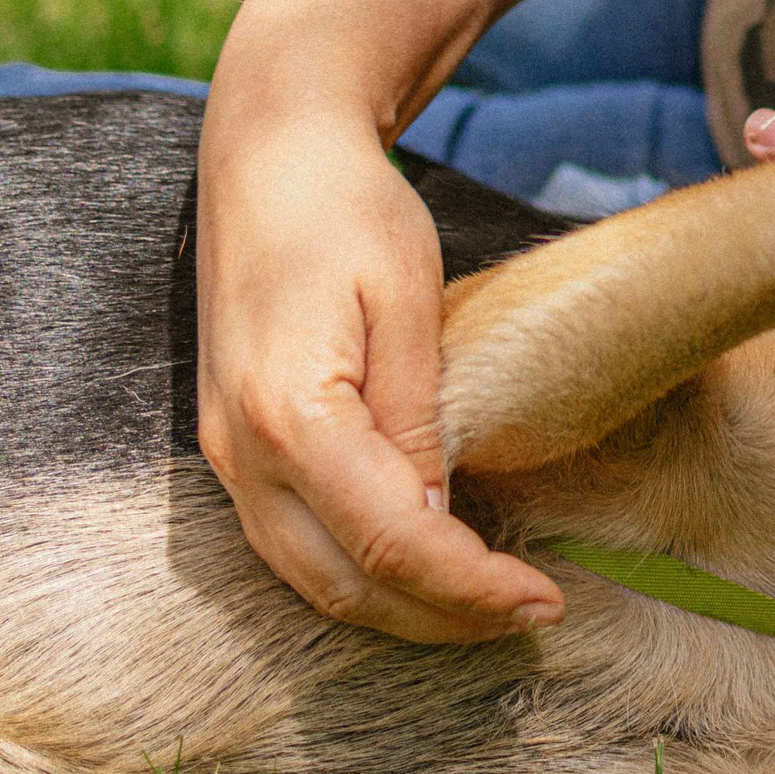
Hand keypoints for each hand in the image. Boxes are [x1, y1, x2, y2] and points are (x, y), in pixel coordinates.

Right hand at [195, 84, 564, 645]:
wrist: (266, 156)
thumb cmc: (347, 208)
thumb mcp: (405, 295)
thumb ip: (417, 416)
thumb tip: (437, 522)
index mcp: (290, 412)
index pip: (389, 541)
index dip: (469, 586)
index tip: (545, 600)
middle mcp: (243, 452)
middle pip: (344, 584)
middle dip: (443, 617)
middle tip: (535, 615)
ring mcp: (229, 457)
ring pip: (311, 581)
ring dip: (402, 610)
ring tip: (490, 607)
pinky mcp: (235, 449)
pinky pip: (294, 546)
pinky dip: (362, 575)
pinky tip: (426, 568)